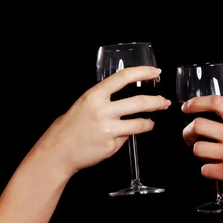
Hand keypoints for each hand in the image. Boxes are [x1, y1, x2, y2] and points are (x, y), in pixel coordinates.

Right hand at [34, 66, 169, 178]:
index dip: (142, 72)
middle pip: (139, 102)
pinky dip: (126, 137)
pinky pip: (127, 138)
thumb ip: (106, 99)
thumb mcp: (85, 103)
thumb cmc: (72, 126)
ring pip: (140, 124)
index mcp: (95, 95)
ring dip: (149, 123)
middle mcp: (102, 111)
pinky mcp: (111, 145)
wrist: (58, 150)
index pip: (123, 77)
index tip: (155, 72)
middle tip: (164, 102)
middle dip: (156, 101)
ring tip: (150, 123)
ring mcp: (108, 129)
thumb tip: (130, 99)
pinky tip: (118, 137)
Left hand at [181, 95, 222, 208]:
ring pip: (197, 149)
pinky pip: (204, 170)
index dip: (196, 102)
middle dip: (188, 132)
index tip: (186, 107)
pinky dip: (208, 171)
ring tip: (210, 156)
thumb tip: (206, 114)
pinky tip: (218, 169)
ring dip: (199, 154)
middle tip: (190, 137)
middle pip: (197, 125)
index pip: (215, 102)